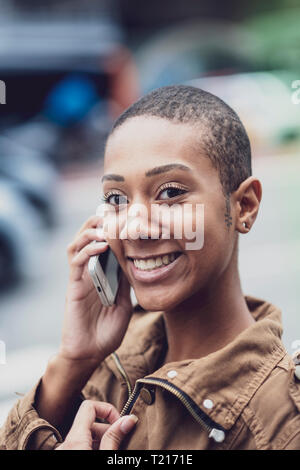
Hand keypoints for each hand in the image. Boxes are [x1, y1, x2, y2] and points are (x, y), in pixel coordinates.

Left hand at [56, 400, 137, 449]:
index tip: (120, 424)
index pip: (89, 406)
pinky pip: (80, 446)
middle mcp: (65, 443)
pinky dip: (93, 448)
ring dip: (102, 441)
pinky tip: (105, 456)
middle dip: (108, 430)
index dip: (107, 410)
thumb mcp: (106, 458)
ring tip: (115, 451)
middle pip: (89, 423)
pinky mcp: (66, 456)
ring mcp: (64, 451)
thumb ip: (114, 438)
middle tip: (122, 443)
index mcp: (74, 439)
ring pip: (85, 437)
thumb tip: (129, 418)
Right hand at [60, 214, 132, 363]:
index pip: (105, 243)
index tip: (129, 217)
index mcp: (102, 273)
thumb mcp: (124, 303)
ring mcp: (80, 277)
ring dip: (91, 231)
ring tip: (106, 227)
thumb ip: (126, 284)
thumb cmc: (107, 331)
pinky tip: (101, 246)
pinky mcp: (73, 286)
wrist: (90, 353)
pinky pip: (76, 261)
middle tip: (116, 215)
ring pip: (78, 243)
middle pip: (88, 237)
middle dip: (100, 223)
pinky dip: (87, 250)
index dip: (112, 228)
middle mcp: (90, 271)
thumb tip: (135, 263)